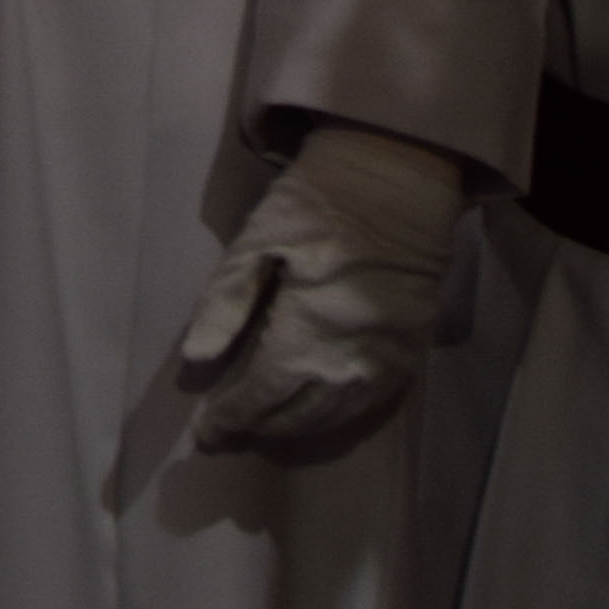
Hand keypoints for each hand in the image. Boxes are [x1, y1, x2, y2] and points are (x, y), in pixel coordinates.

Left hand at [176, 120, 466, 460]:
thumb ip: (225, 301)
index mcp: (307, 334)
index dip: (228, 419)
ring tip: (267, 425)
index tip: (204, 431)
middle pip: (297, 417)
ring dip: (297, 429)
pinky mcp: (412, 351)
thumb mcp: (258, 240)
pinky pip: (372, 404)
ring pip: (336, 418)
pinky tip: (318, 411)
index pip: (259, 397)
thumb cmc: (319, 203)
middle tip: (229, 429)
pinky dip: (339, 416)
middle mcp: (350, 361)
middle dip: (259, 427)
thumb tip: (196, 357)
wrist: (398, 178)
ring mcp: (386, 361)